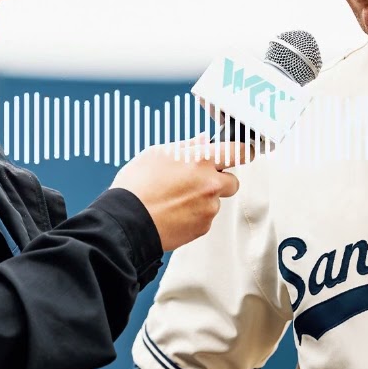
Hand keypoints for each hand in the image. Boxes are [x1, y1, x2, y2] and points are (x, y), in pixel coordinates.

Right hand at [110, 135, 255, 250]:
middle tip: (198, 182)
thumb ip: (186, 146)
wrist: (125, 222)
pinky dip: (194, 216)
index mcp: (200, 160)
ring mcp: (209, 207)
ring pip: (216, 201)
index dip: (242, 151)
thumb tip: (203, 140)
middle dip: (220, 181)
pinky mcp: (203, 227)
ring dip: (203, 200)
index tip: (241, 153)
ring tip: (175, 200)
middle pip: (233, 181)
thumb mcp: (156, 154)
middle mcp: (210, 183)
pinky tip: (174, 213)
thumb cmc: (136, 186)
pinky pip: (206, 219)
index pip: (239, 151)